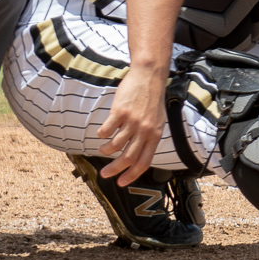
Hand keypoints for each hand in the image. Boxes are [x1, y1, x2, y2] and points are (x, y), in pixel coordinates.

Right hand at [97, 67, 168, 186]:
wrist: (149, 77)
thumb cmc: (152, 99)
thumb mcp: (157, 120)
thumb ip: (149, 137)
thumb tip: (138, 155)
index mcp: (155, 134)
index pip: (144, 162)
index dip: (132, 175)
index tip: (121, 183)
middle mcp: (144, 130)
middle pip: (127, 158)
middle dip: (114, 170)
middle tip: (104, 174)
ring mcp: (132, 121)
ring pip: (114, 146)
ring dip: (105, 151)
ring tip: (102, 149)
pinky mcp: (120, 112)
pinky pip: (106, 131)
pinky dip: (101, 135)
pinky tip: (102, 133)